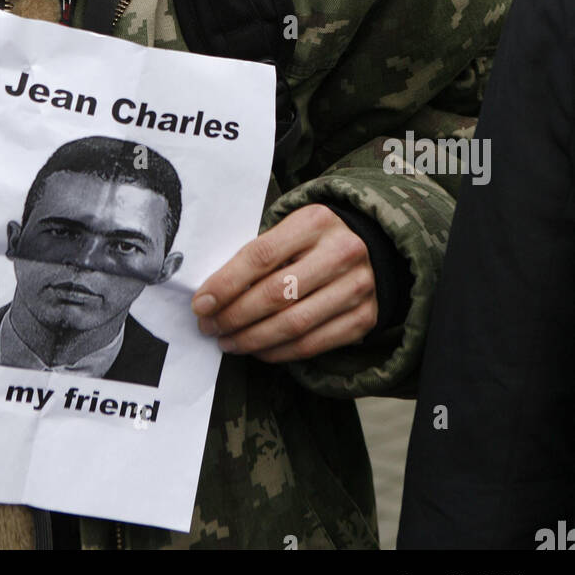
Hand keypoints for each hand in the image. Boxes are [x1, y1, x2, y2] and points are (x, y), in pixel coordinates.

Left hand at [191, 204, 377, 362]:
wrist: (373, 247)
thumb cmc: (315, 238)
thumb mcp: (291, 228)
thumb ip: (259, 253)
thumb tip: (213, 294)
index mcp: (315, 221)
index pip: (260, 256)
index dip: (225, 283)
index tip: (200, 303)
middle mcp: (341, 253)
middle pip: (275, 294)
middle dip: (233, 316)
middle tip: (209, 326)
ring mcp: (356, 288)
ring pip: (292, 324)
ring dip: (251, 339)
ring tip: (227, 342)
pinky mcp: (364, 318)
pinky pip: (312, 344)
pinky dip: (279, 352)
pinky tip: (257, 349)